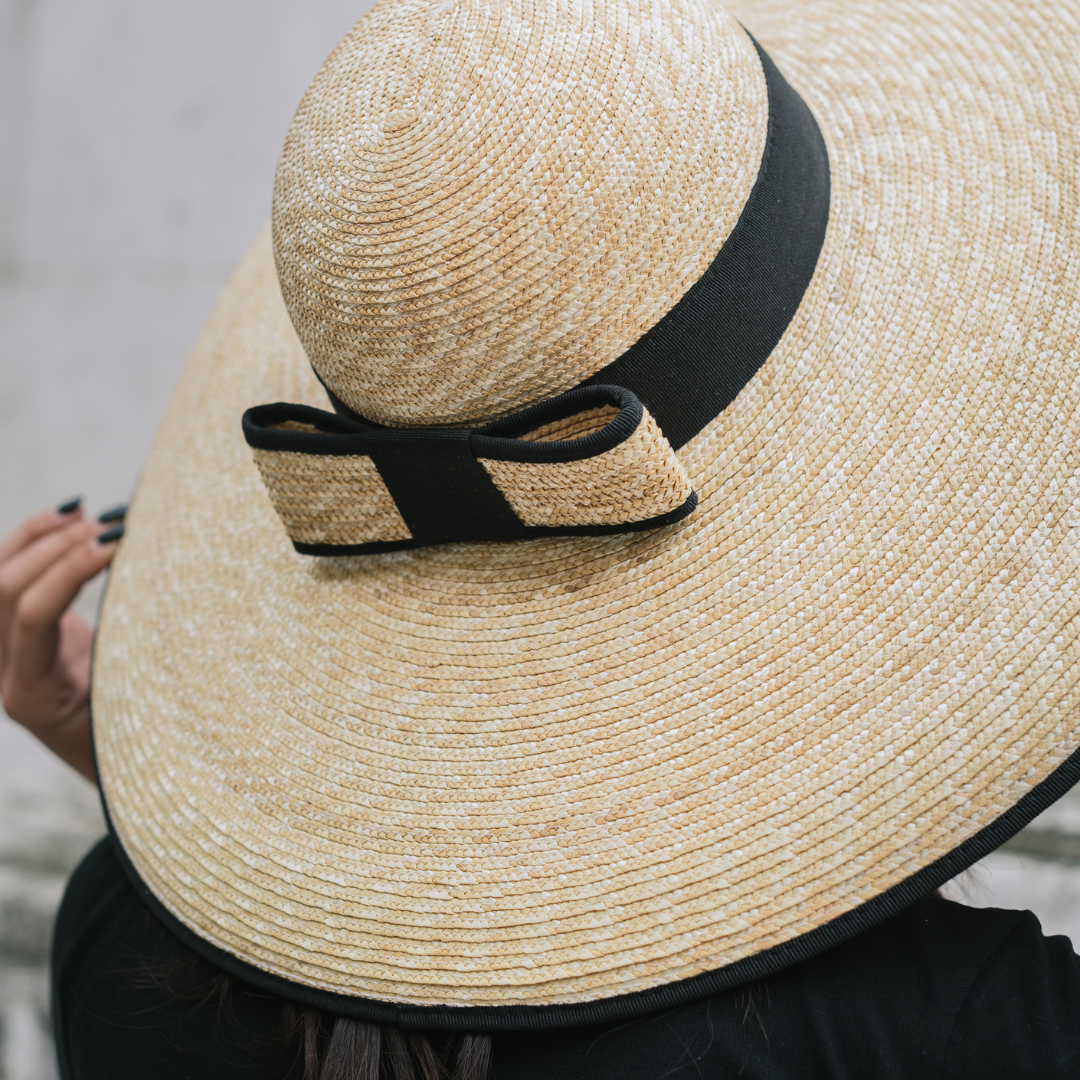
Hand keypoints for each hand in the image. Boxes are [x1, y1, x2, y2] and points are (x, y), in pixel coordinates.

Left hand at [0, 502, 122, 780]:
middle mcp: (2, 673)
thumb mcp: (138, 702)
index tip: (115, 545)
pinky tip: (66, 518)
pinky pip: (9, 580)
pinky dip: (32, 542)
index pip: (34, 617)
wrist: (107, 760)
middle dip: (55, 549)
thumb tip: (155, 583)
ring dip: (37, 538)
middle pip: (4, 591)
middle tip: (106, 529)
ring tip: (81, 514)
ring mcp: (2, 651)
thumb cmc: (136, 734)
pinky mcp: (16, 632)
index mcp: (32, 695)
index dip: (71, 572)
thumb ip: (133, 653)